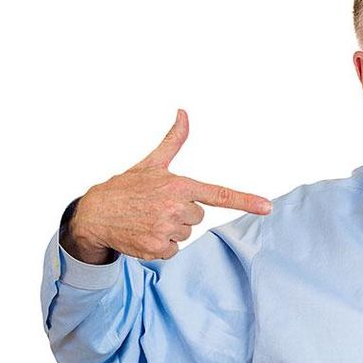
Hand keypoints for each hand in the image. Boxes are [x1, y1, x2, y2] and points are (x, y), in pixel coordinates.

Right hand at [63, 109, 271, 262]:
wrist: (95, 213)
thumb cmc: (127, 187)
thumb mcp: (152, 163)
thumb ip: (174, 140)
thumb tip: (183, 112)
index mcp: (179, 185)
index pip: (220, 194)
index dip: (246, 201)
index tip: (267, 207)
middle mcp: (176, 207)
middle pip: (198, 217)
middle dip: (181, 213)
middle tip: (156, 207)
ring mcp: (167, 229)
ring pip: (186, 234)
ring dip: (170, 230)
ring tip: (148, 219)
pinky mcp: (158, 248)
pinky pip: (174, 250)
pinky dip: (161, 246)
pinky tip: (144, 234)